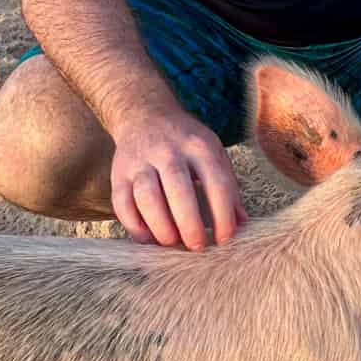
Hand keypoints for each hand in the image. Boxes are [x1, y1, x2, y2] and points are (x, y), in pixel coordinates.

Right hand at [110, 109, 247, 249]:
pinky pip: (122, 204)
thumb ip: (228, 187)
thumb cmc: (186, 142)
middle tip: (197, 246)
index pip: (216, 182)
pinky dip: (135, 227)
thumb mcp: (213, 153)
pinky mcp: (118, 174)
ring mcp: (140, 161)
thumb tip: (241, 224)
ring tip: (172, 243)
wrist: (144, 114)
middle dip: (189, 223)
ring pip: (147, 197)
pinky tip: (149, 239)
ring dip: (161, 226)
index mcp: (199, 145)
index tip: (224, 239)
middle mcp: (168, 150)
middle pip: (178, 189)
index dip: (223, 214)